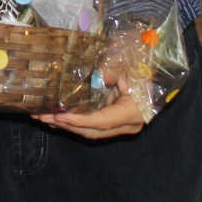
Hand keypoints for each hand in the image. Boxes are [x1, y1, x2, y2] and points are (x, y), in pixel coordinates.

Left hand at [32, 73, 146, 139]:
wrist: (158, 83)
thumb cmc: (144, 73)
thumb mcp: (130, 69)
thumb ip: (113, 71)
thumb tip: (96, 74)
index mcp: (132, 113)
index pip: (102, 121)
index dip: (79, 120)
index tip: (59, 116)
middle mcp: (126, 125)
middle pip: (92, 130)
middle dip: (66, 125)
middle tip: (42, 117)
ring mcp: (121, 127)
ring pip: (90, 132)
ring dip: (66, 126)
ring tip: (43, 118)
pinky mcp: (114, 125)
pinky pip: (92, 127)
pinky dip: (74, 124)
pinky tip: (57, 119)